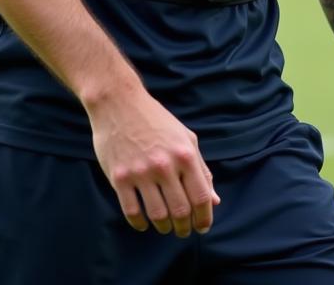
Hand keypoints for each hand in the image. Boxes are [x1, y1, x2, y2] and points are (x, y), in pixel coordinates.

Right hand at [88, 86, 219, 237]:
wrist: (119, 102)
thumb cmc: (156, 119)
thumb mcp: (185, 138)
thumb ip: (201, 169)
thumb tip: (214, 200)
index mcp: (184, 154)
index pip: (201, 197)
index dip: (205, 218)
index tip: (202, 227)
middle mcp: (164, 165)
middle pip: (181, 211)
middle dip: (184, 227)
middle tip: (183, 231)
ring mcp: (140, 172)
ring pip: (158, 216)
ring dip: (164, 227)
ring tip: (165, 226)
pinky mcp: (119, 177)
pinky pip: (132, 212)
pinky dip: (140, 224)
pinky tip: (144, 223)